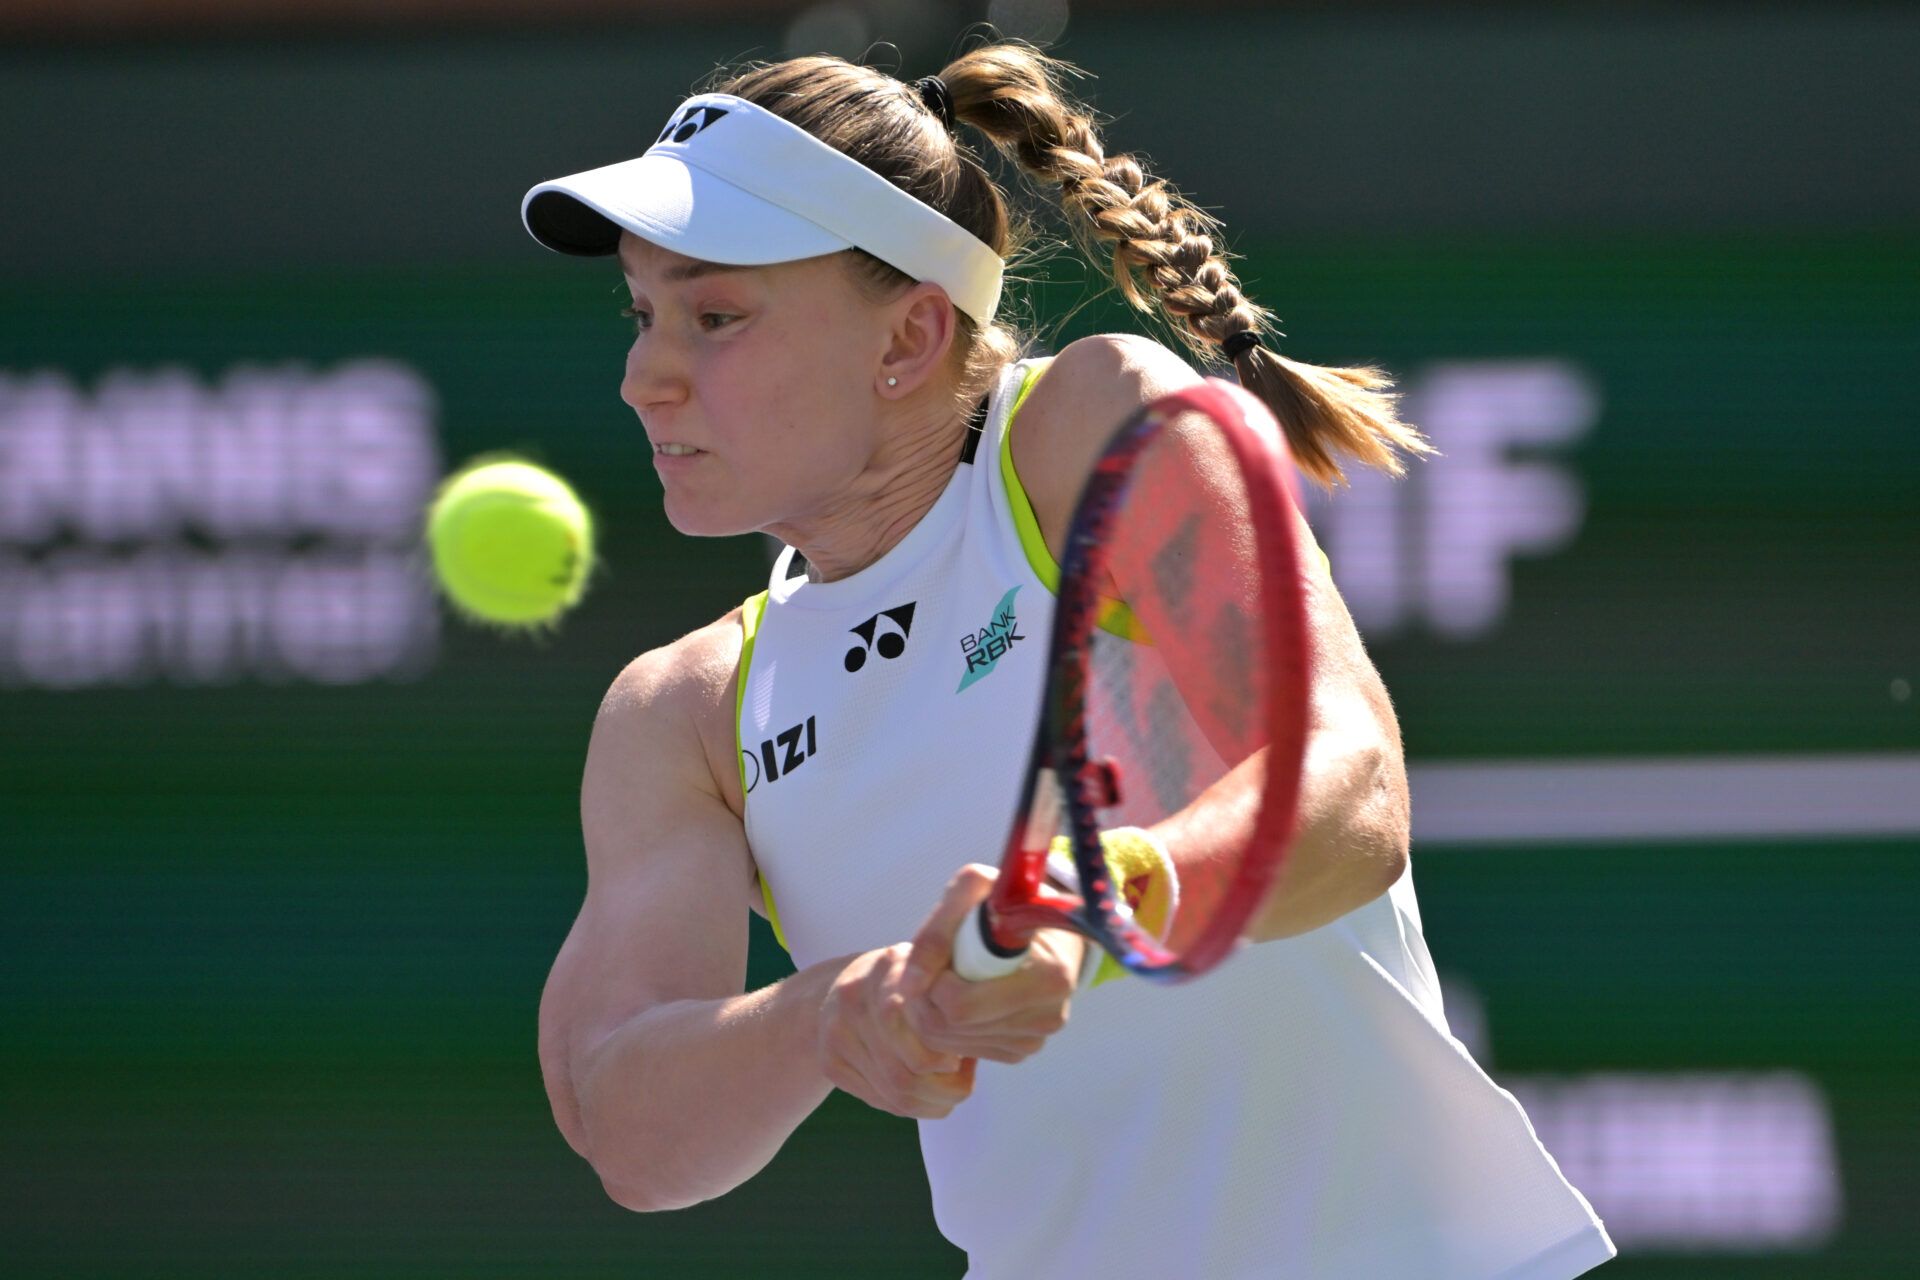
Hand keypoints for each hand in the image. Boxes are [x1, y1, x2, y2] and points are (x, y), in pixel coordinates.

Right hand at [817, 941, 976, 1118]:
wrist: (838, 987)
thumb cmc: (903, 980)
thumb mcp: (930, 969)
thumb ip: (952, 992)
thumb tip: (975, 1039)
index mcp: (888, 965)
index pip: (921, 1028)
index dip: (948, 1054)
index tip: (967, 1057)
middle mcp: (856, 996)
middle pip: (907, 1070)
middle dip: (947, 1087)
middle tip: (965, 1078)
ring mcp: (836, 1032)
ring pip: (895, 1092)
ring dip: (933, 1101)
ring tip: (951, 1087)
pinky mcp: (829, 1061)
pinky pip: (878, 1099)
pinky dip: (910, 1106)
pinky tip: (925, 1090)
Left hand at [903, 864, 1085, 1064]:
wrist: (1045, 923)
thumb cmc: (1006, 903)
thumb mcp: (973, 890)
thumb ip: (936, 932)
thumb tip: (910, 986)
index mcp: (1047, 977)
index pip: (961, 1005)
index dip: (935, 981)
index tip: (941, 957)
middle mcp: (1047, 1017)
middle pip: (950, 1028)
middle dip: (926, 998)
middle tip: (930, 970)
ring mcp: (1035, 1039)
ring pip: (950, 1044)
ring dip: (933, 1011)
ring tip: (945, 978)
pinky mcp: (1021, 1049)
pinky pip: (964, 1049)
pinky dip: (949, 1025)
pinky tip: (960, 996)